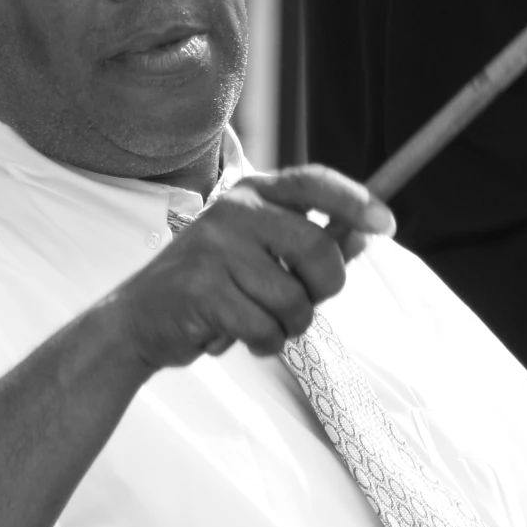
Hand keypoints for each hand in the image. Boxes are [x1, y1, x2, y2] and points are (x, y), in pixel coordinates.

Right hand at [116, 164, 393, 370]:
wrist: (138, 320)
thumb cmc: (210, 288)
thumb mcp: (258, 257)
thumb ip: (308, 245)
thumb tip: (364, 235)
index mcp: (251, 195)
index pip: (313, 183)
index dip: (355, 201)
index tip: (388, 224)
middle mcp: (234, 212)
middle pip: (318, 251)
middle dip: (323, 291)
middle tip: (300, 307)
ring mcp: (215, 249)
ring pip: (294, 300)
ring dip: (287, 326)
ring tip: (256, 321)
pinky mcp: (203, 290)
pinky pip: (265, 328)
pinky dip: (262, 343)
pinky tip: (237, 336)